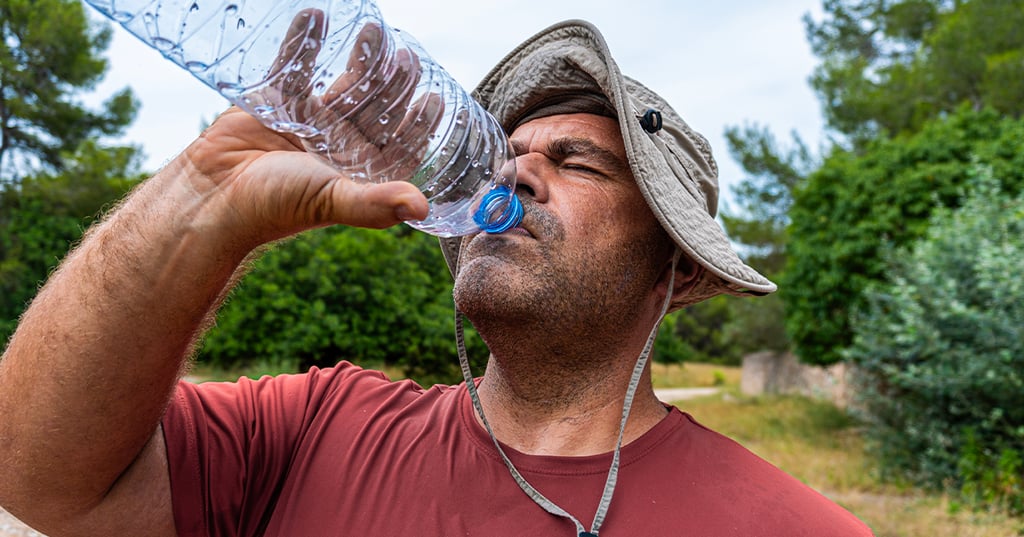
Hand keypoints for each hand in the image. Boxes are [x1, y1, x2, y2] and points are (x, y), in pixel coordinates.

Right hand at [176, 10, 433, 247]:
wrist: (214, 195)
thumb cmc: (277, 206)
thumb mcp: (334, 201)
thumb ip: (376, 204)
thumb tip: (422, 208)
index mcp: (361, 170)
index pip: (400, 142)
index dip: (419, 122)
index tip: (434, 98)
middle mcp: (342, 144)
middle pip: (378, 107)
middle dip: (394, 82)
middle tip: (407, 58)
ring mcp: (312, 121)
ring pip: (345, 83)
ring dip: (362, 57)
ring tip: (375, 30)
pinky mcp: (279, 101)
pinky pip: (296, 65)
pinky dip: (304, 41)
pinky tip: (317, 16)